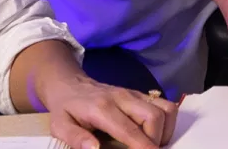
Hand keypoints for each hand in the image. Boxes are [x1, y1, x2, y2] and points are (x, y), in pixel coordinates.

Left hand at [34, 72, 177, 148]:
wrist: (69, 84)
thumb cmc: (66, 109)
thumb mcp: (60, 126)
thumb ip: (76, 139)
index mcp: (103, 109)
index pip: (131, 130)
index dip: (144, 147)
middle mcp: (123, 98)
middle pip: (155, 117)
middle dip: (156, 141)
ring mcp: (134, 94)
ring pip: (165, 109)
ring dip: (164, 132)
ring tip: (151, 145)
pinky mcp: (141, 95)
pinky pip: (165, 105)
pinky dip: (167, 122)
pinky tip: (154, 134)